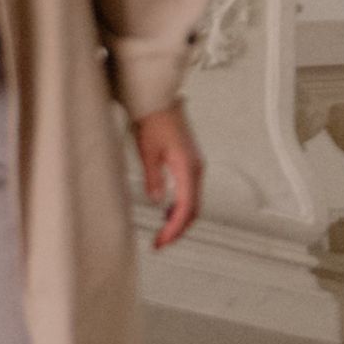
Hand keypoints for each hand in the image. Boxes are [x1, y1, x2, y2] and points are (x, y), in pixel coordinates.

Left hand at [135, 102, 202, 252]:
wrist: (158, 100)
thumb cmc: (152, 121)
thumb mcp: (147, 152)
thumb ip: (154, 178)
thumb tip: (158, 202)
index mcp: (187, 167)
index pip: (185, 208)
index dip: (173, 229)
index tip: (160, 241)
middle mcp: (196, 168)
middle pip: (193, 209)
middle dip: (178, 230)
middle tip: (160, 244)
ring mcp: (195, 166)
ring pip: (194, 202)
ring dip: (180, 220)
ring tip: (162, 233)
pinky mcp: (191, 163)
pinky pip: (191, 192)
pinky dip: (182, 207)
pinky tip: (167, 212)